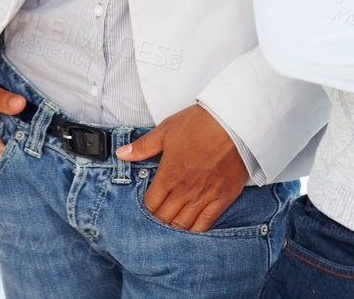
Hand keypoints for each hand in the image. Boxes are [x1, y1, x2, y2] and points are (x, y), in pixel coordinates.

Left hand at [115, 105, 247, 232]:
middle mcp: (185, 190)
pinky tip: (190, 231)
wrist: (233, 122)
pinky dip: (196, 231)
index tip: (147, 206)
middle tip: (157, 218)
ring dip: (174, 228)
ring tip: (170, 226)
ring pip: (183, 225)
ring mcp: (205, 196)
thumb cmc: (199, 123)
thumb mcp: (166, 130)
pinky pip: (206, 224)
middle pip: (165, 218)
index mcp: (169, 174)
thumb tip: (121, 154)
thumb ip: (143, 146)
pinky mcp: (223, 198)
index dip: (145, 208)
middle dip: (157, 220)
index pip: (150, 204)